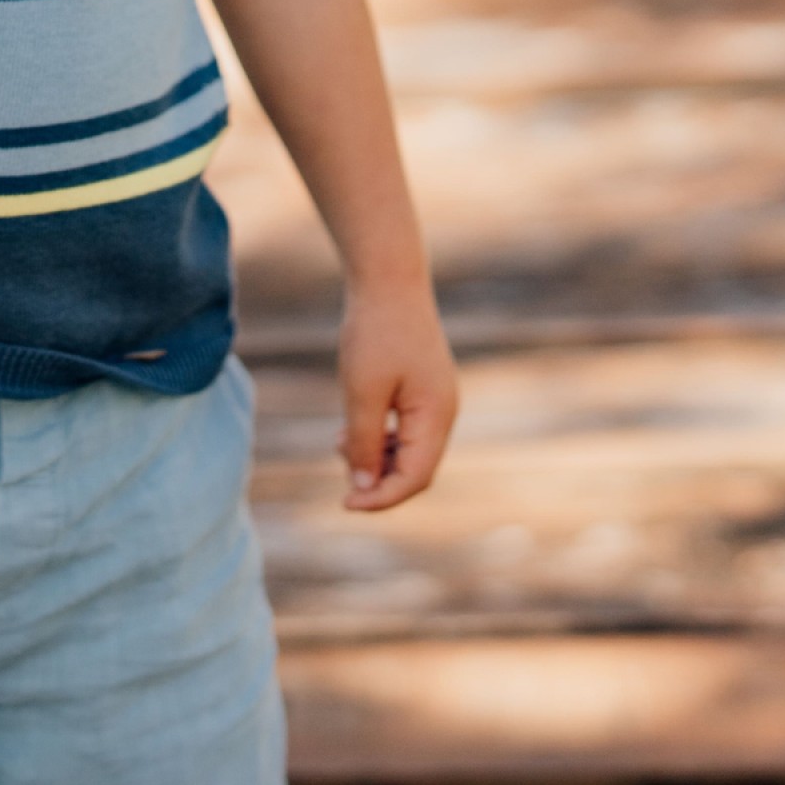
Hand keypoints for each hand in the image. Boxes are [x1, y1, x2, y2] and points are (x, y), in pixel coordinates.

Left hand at [334, 279, 457, 510]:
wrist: (388, 279)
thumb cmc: (374, 333)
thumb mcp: (362, 392)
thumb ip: (363, 442)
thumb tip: (363, 487)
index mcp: (436, 416)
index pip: (416, 477)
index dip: (382, 498)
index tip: (346, 504)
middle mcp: (443, 412)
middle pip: (416, 468)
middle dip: (379, 481)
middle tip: (341, 478)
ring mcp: (435, 399)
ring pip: (408, 450)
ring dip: (376, 458)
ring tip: (340, 442)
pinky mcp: (423, 388)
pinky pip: (405, 429)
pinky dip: (379, 437)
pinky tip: (350, 430)